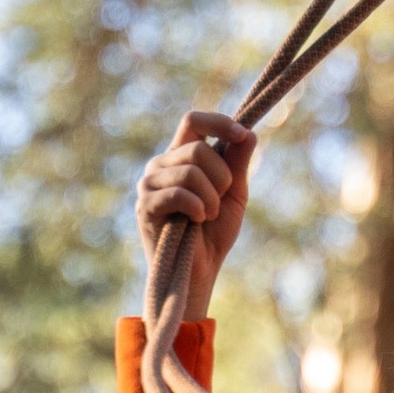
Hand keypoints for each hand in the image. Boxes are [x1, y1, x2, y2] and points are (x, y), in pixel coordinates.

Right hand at [136, 110, 255, 316]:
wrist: (198, 271)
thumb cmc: (214, 233)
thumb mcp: (233, 194)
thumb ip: (238, 163)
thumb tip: (248, 133)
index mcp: (181, 156)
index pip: (193, 121)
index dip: (219, 122)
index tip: (241, 134)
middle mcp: (161, 164)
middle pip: (198, 147)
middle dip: (222, 176)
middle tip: (219, 202)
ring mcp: (149, 184)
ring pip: (190, 170)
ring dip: (211, 197)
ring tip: (208, 216)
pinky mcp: (145, 205)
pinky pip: (180, 193)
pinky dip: (198, 208)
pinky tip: (197, 221)